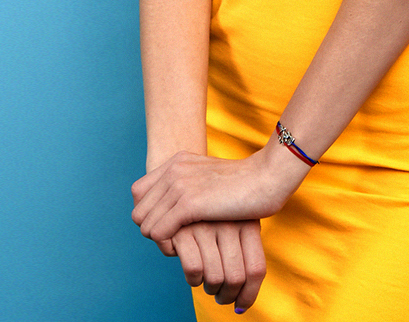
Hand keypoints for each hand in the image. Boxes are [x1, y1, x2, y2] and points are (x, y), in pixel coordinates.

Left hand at [132, 148, 305, 242]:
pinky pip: (158, 232)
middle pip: (139, 211)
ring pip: (145, 224)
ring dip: (161, 240)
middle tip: (175, 239)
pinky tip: (185, 247)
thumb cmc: (248, 184)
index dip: (150, 214)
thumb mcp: (210, 178)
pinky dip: (168, 245)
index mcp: (177, 162)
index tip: (168, 225)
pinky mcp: (189, 203)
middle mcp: (174, 170)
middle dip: (153, 230)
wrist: (269, 177)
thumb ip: (191, 185)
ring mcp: (180, 185)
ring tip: (182, 244)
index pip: (138, 193)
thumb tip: (178, 209)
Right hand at [166, 220, 265, 312]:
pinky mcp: (182, 230)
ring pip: (215, 278)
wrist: (185, 184)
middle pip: (236, 278)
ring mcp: (206, 226)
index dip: (249, 294)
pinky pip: (194, 270)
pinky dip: (193, 280)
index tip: (241, 306)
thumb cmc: (216, 215)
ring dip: (211, 290)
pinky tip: (194, 276)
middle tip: (222, 297)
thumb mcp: (238, 225)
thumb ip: (244, 254)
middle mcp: (230, 224)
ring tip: (208, 285)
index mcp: (249, 224)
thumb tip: (242, 304)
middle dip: (227, 296)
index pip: (256, 270)